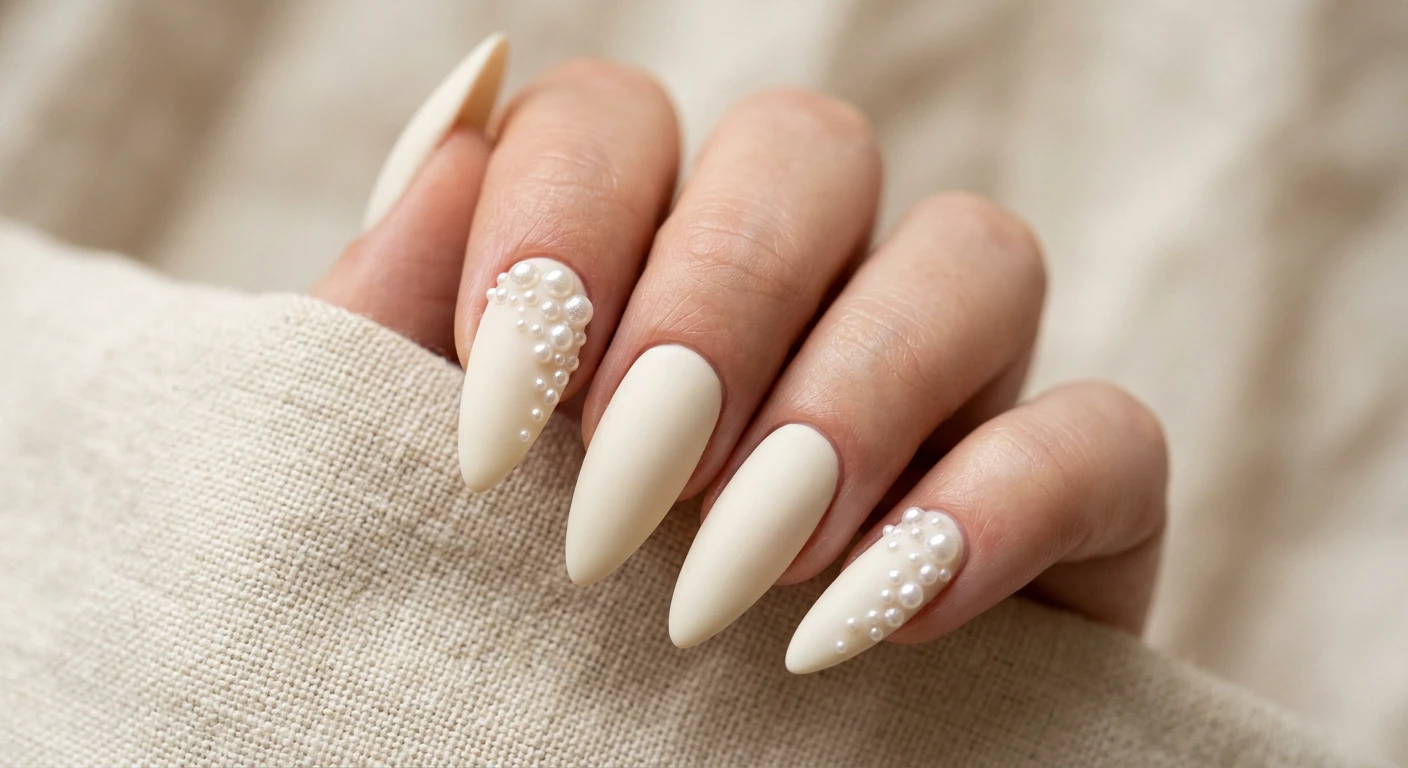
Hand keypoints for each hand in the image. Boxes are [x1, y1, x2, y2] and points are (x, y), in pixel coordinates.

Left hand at [314, 38, 1167, 672]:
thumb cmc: (480, 675)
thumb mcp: (397, 496)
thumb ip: (396, 310)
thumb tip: (463, 110)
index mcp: (633, 270)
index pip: (619, 120)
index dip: (561, 223)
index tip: (497, 425)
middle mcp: (799, 300)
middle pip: (810, 148)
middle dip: (718, 300)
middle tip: (633, 484)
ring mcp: (946, 393)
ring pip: (980, 252)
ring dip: (857, 393)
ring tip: (747, 566)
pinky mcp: (1071, 514)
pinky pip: (1109, 437)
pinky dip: (1003, 507)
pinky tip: (866, 627)